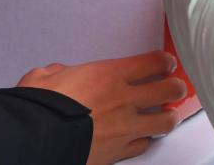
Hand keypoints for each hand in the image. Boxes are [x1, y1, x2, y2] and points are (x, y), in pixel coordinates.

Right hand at [18, 50, 186, 163]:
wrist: (38, 141)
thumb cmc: (40, 108)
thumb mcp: (43, 78)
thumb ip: (57, 72)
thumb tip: (58, 74)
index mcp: (109, 75)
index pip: (153, 62)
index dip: (165, 61)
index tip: (167, 63)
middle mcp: (124, 99)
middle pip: (169, 89)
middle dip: (176, 87)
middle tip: (174, 87)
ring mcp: (124, 127)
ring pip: (165, 121)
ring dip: (169, 117)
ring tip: (168, 115)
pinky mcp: (118, 151)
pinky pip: (142, 145)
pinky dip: (144, 140)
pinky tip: (141, 137)